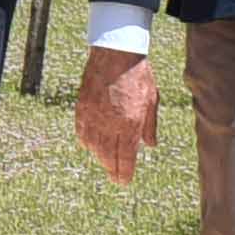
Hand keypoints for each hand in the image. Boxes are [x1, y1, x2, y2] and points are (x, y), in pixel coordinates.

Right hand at [76, 46, 155, 184]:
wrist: (116, 52)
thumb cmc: (138, 74)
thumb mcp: (152, 100)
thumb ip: (150, 125)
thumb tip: (150, 145)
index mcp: (130, 123)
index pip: (125, 158)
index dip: (124, 173)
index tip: (124, 181)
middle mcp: (111, 123)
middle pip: (108, 157)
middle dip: (112, 170)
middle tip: (116, 178)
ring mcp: (94, 116)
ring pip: (93, 147)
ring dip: (100, 157)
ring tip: (106, 161)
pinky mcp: (82, 108)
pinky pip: (82, 132)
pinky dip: (86, 142)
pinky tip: (90, 145)